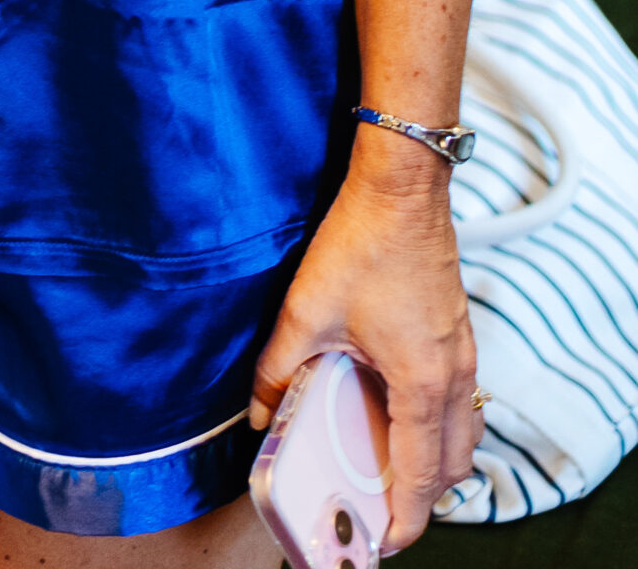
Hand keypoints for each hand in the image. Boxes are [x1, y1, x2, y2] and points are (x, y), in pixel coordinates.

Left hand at [250, 144, 479, 550]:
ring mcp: (463, 355)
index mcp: (422, 385)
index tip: (382, 542)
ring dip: (434, 463)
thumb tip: (259, 413)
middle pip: (451, 467)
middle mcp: (454, 378)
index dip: (402, 520)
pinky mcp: (458, 335)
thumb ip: (280, 371)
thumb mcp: (306, 313)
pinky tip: (400, 414)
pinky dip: (439, 426)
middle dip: (419, 499)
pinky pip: (460, 402)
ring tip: (389, 470)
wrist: (402, 188)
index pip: (420, 477)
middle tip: (379, 511)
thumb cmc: (362, 244)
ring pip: (461, 435)